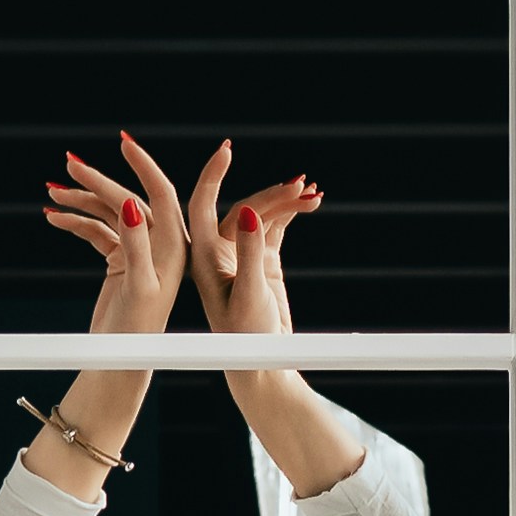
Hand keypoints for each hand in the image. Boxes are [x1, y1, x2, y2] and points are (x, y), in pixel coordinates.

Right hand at [41, 131, 188, 334]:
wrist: (120, 364)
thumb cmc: (136, 334)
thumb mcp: (139, 288)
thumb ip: (136, 245)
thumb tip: (128, 202)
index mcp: (172, 247)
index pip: (161, 194)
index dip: (143, 165)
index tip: (122, 143)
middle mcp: (159, 245)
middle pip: (127, 199)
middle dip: (98, 181)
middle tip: (68, 164)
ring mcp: (139, 252)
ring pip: (109, 213)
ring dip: (82, 202)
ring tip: (51, 193)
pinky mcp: (121, 262)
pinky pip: (98, 232)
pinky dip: (77, 223)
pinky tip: (54, 218)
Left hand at [187, 147, 323, 336]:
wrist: (263, 365)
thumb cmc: (248, 339)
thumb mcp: (250, 296)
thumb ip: (248, 253)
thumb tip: (247, 209)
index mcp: (205, 258)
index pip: (202, 205)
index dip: (213, 175)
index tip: (227, 149)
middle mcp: (220, 251)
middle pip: (244, 206)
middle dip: (272, 194)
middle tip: (301, 187)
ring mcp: (243, 253)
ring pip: (263, 213)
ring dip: (286, 201)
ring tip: (312, 193)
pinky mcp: (264, 259)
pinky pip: (277, 225)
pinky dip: (293, 212)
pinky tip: (312, 201)